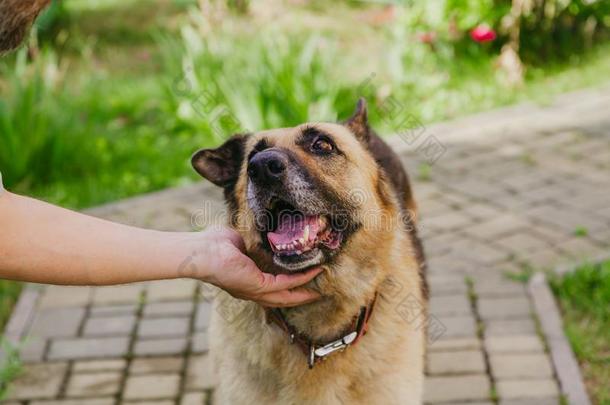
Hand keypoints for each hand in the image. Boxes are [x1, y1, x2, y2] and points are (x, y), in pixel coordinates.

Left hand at [194, 227, 322, 306]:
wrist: (201, 250)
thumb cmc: (213, 244)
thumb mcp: (240, 242)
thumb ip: (255, 242)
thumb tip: (267, 232)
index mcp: (246, 282)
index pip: (271, 289)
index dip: (288, 287)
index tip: (304, 281)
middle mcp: (251, 291)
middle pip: (282, 300)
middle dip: (300, 297)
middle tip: (318, 293)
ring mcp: (254, 291)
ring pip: (286, 296)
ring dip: (304, 292)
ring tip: (320, 288)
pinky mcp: (258, 285)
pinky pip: (285, 284)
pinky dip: (300, 279)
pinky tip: (312, 272)